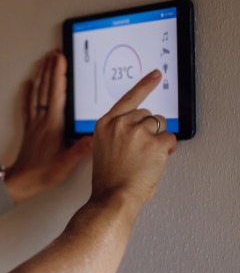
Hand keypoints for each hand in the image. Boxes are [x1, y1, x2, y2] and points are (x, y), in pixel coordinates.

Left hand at [7, 51, 91, 199]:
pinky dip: (28, 92)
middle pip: (46, 89)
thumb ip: (80, 149)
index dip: (59, 74)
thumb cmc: (42, 173)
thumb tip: (95, 136)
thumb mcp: (66, 163)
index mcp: (53, 125)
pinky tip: (28, 84)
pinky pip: (28, 105)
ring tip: (44, 61)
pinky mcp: (29, 129)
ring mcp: (34, 123)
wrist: (21, 181)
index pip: (57, 94)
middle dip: (51, 69)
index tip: (61, 59)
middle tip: (54, 53)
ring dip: (41, 76)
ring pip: (36, 94)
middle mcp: (42, 121)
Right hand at [91, 69, 176, 207]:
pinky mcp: (153, 142)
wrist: (113, 197)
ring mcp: (136, 132)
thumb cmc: (108, 179)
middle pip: (147, 114)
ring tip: (144, 158)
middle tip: (141, 150)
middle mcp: (119, 124)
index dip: (144, 85)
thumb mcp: (103, 149)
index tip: (156, 75)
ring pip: (160, 125)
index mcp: (104, 124)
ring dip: (158, 140)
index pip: (128, 98)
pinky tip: (153, 161)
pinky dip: (167, 151)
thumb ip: (117, 133)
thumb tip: (140, 128)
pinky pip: (169, 139)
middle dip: (149, 129)